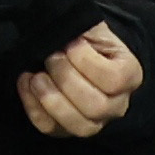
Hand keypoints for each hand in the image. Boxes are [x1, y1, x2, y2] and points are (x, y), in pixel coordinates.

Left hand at [17, 23, 143, 138]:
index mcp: (128, 75)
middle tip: (50, 58)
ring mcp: (95, 121)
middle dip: (66, 79)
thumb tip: (63, 34)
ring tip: (36, 75)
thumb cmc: (84, 37)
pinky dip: (32, 106)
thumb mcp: (89, 26)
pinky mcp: (67, 128)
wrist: (74, 49)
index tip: (70, 44)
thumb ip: (82, 28)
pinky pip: (51, 128)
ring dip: (50, 98)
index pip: (113, 79)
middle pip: (96, 107)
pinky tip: (26, 82)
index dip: (86, 61)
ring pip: (79, 126)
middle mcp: (117, 104)